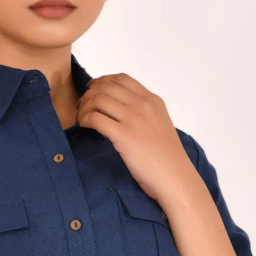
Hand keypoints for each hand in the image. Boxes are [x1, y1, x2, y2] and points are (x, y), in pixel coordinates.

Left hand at [76, 73, 197, 204]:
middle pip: (106, 86)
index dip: (102, 80)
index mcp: (152, 100)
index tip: (92, 89)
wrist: (175, 177)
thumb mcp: (159, 124)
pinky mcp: (124, 135)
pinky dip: (85, 119)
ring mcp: (134, 119)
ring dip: (84, 107)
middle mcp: (143, 105)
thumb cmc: (166, 158)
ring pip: (98, 99)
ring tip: (81, 117)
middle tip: (81, 105)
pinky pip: (95, 118)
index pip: (122, 79)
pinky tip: (84, 126)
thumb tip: (120, 109)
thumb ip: (144, 113)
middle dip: (89, 94)